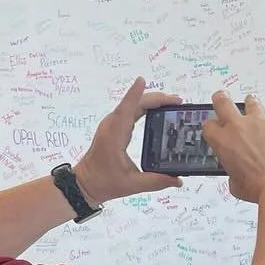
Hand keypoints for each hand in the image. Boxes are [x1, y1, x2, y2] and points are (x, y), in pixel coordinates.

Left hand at [73, 78, 182, 203]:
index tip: (142, 80)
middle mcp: (112, 125)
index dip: (134, 94)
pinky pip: (130, 111)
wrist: (85, 183)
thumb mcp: (132, 184)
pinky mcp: (114, 128)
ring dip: (152, 101)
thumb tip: (179, 181)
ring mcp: (112, 125)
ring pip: (132, 105)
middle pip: (134, 104)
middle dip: (156, 99)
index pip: (126, 109)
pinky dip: (145, 107)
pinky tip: (158, 111)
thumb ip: (156, 182)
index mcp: (115, 135)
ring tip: (172, 104)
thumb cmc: (105, 182)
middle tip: (178, 101)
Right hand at [203, 91, 264, 203]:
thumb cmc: (258, 189)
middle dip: (221, 99)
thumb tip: (238, 169)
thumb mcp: (235, 183)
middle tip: (222, 99)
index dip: (212, 127)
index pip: (209, 125)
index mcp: (222, 141)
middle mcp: (237, 127)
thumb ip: (232, 170)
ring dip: (249, 104)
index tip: (216, 128)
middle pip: (222, 101)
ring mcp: (258, 123)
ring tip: (251, 105)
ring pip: (251, 103)